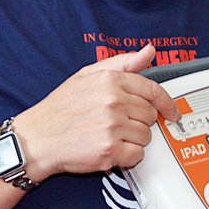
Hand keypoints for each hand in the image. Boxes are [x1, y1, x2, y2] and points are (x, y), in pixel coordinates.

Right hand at [18, 44, 179, 179]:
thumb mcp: (87, 75)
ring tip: (109, 135)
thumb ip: (122, 63)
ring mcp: (112, 126)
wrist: (37, 138)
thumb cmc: (60, 108)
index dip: (167, 103)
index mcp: (110, 80)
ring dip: (132, 140)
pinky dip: (127, 157)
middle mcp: (113, 101)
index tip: (172, 112)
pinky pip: (136, 155)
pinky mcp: (109, 150)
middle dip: (139, 122)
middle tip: (119, 124)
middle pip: (150, 115)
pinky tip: (109, 149)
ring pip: (146, 136)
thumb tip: (149, 51)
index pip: (152, 90)